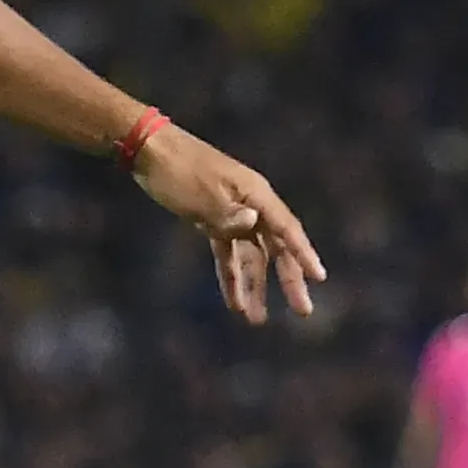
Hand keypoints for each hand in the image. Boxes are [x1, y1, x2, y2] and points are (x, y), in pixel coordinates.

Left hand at [130, 125, 324, 322]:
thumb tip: (252, 223)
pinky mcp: (211, 220)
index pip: (286, 229)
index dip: (303, 254)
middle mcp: (249, 205)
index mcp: (254, 194)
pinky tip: (232, 302)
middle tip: (303, 311)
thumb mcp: (202, 195)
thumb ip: (228, 214)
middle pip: (275, 247)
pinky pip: (227, 253)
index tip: (319, 277)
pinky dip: (229, 276)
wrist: (148, 148)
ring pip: (250, 256)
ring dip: (253, 286)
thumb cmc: (177, 170)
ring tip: (256, 319)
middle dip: (288, 280)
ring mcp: (231, 213)